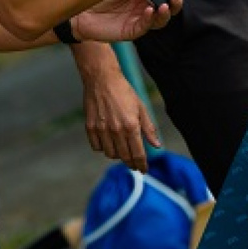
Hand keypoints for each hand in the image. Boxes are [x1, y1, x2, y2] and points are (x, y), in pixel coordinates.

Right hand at [72, 43, 160, 171]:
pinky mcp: (90, 127)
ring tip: (121, 147)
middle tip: (134, 162)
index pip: (138, 154)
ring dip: (117, 154)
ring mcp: (101, 129)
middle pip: (124, 157)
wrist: (102, 79)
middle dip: (131, 162)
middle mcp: (116, 130)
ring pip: (110, 154)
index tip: (144, 170)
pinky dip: (103, 147)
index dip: (142, 165)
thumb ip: (149, 128)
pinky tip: (108, 141)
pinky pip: (97, 147)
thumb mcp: (141, 107)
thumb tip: (157, 145)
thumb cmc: (124, 91)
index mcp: (131, 125)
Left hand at [75, 0, 182, 42]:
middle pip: (167, 8)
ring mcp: (137, 20)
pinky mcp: (131, 31)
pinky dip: (149, 19)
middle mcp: (142, 8)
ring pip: (160, 20)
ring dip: (166, 13)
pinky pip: (144, 27)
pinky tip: (149, 11)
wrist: (80, 13)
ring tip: (165, 5)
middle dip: (175, 2)